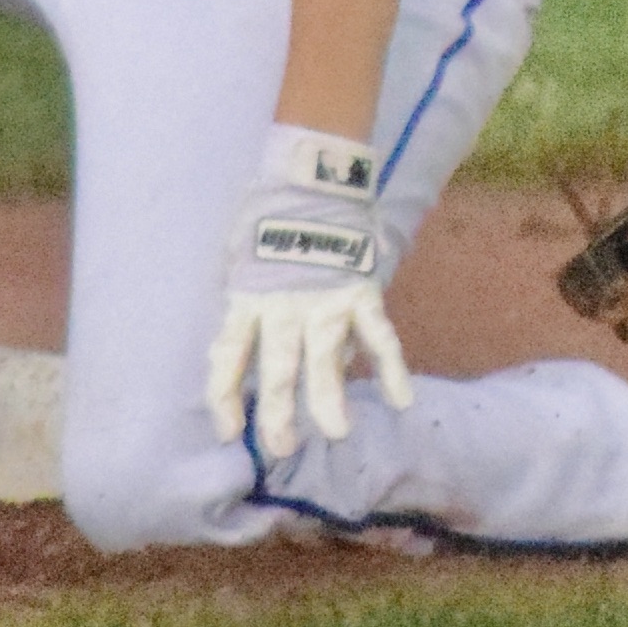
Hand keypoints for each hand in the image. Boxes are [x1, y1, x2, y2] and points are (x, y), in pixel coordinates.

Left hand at [206, 124, 409, 458]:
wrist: (308, 179)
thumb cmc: (266, 223)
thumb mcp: (239, 262)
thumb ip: (246, 307)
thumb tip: (249, 356)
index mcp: (247, 298)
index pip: (229, 356)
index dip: (226, 396)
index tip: (230, 432)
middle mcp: (283, 306)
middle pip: (277, 367)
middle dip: (277, 411)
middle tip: (281, 447)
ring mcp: (324, 300)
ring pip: (325, 357)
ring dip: (329, 398)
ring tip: (337, 432)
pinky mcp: (360, 292)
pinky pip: (378, 334)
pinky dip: (390, 366)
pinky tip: (401, 399)